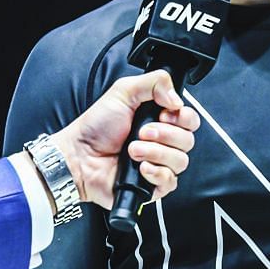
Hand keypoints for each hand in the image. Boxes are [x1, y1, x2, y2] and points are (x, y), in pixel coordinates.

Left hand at [49, 70, 198, 208]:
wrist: (79, 155)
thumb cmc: (96, 127)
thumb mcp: (123, 92)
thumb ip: (154, 83)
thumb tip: (177, 98)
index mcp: (160, 120)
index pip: (190, 120)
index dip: (183, 118)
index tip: (163, 114)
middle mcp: (163, 142)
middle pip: (188, 140)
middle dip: (165, 134)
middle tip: (142, 131)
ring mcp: (159, 164)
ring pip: (181, 161)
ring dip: (155, 153)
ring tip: (133, 150)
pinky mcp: (153, 185)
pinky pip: (170, 181)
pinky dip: (156, 173)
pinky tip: (141, 167)